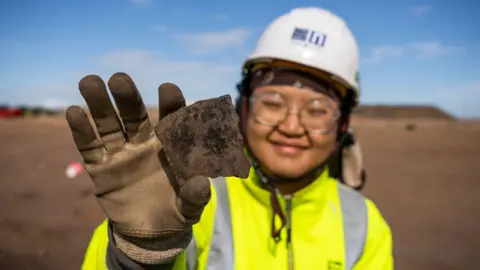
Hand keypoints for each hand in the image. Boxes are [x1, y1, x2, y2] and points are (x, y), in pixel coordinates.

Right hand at [65, 72, 210, 262]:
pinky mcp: (100, 168)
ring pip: (109, 125)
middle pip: (134, 115)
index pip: (171, 120)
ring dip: (99, 105)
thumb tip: (201, 184)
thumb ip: (195, 196)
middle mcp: (143, 143)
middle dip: (127, 97)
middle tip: (119, 78)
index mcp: (169, 146)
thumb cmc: (176, 210)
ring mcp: (121, 154)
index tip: (168, 88)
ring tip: (90, 82)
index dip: (170, 104)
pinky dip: (82, 131)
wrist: (150, 231)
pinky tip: (73, 112)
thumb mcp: (191, 207)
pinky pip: (90, 148)